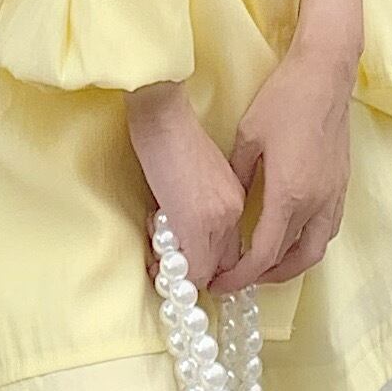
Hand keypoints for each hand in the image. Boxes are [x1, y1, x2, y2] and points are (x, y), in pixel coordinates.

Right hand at [126, 83, 246, 291]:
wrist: (164, 118)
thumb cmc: (172, 137)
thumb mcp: (199, 175)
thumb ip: (204, 206)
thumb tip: (186, 237)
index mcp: (236, 197)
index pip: (232, 248)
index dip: (209, 262)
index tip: (188, 263)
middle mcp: (234, 211)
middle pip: (224, 264)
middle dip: (196, 272)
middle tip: (169, 267)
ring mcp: (218, 220)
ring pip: (207, 269)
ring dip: (182, 272)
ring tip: (158, 260)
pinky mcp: (196, 224)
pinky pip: (192, 268)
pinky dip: (172, 270)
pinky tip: (155, 259)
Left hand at [206, 44, 353, 294]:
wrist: (326, 73)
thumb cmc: (284, 99)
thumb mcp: (247, 137)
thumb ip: (237, 178)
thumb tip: (227, 206)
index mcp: (289, 194)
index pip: (265, 254)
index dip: (241, 276)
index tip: (221, 282)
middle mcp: (317, 203)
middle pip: (294, 261)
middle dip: (266, 278)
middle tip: (241, 278)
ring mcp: (334, 195)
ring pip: (315, 250)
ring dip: (290, 265)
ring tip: (264, 264)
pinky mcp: (342, 184)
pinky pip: (327, 230)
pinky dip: (307, 243)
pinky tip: (290, 235)